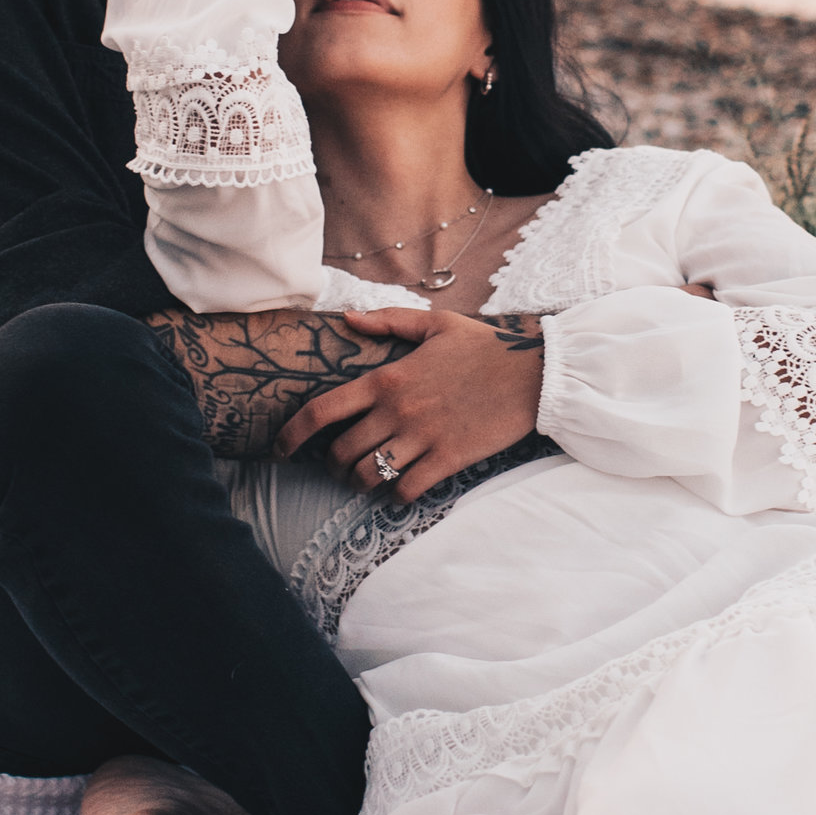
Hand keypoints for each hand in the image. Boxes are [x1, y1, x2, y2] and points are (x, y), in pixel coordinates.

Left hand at [274, 304, 545, 500]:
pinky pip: (407, 490)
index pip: (323, 410)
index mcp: (388, 377)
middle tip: (339, 467)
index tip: (281, 448)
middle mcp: (398, 410)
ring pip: (369, 476)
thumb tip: (347, 319)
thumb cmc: (484, 347)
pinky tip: (402, 488)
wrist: (534, 373)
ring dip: (360, 484)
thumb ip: (388, 321)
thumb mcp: (435, 323)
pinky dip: (397, 495)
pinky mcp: (449, 459)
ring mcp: (423, 437)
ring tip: (366, 480)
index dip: (293, 434)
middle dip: (333, 466)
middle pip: (342, 452)